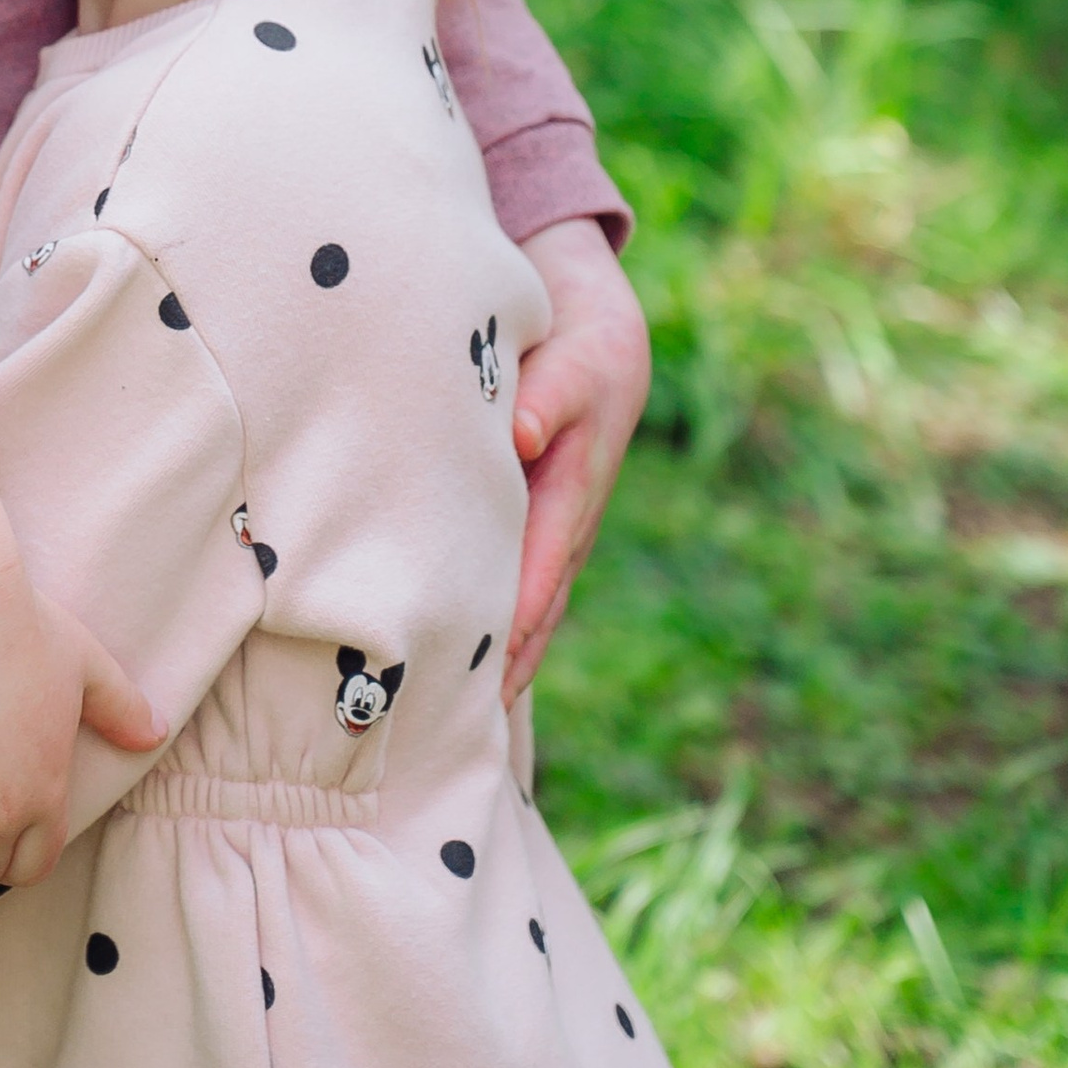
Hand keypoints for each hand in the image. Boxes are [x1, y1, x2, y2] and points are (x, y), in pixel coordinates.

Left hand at [504, 218, 650, 701]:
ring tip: (462, 720)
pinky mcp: (537, 531)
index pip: (538, 566)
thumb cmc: (578, 353)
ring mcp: (555, 536)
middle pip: (535, 608)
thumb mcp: (571, 363)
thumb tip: (519, 434)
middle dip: (505, 663)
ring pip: (529, 610)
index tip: (488, 665)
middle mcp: (566, 527)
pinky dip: (501, 635)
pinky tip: (468, 674)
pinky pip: (518, 591)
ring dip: (503, 661)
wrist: (605, 347)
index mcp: (571, 491)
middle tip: (463, 720)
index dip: (513, 616)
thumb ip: (545, 396)